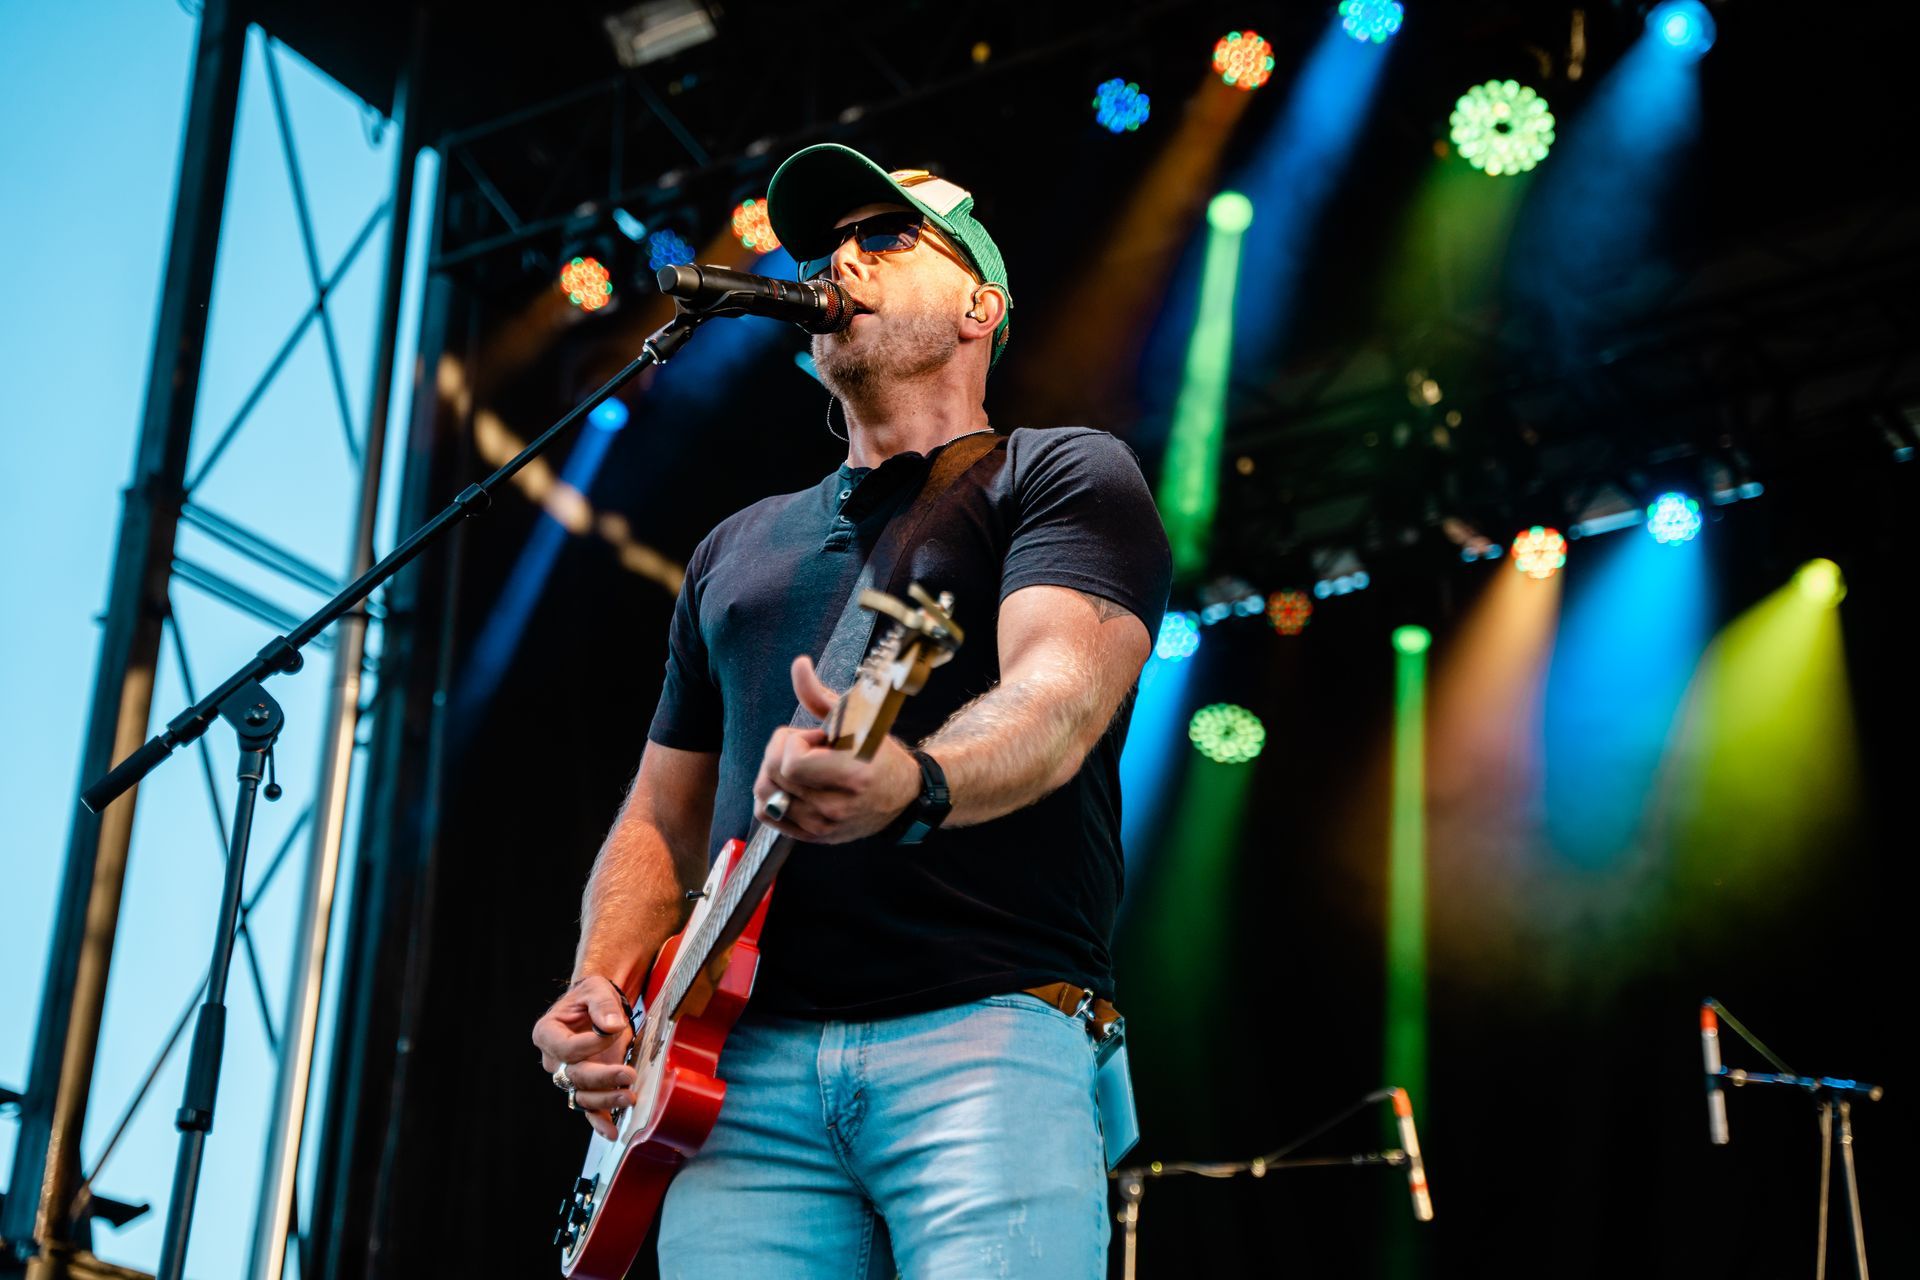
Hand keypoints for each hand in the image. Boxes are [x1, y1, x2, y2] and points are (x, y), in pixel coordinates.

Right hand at [532, 976, 636, 1140]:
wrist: (596, 1006)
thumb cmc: (591, 997)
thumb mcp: (596, 991)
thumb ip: (603, 1006)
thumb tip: (611, 1026)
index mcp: (548, 1034)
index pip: (567, 1048)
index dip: (591, 1044)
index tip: (616, 1030)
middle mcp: (553, 1060)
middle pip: (574, 1076)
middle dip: (602, 1078)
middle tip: (628, 1075)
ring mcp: (568, 1076)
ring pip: (582, 1095)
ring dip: (606, 1099)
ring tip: (630, 1097)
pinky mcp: (585, 1086)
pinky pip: (589, 1107)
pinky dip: (599, 1121)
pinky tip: (612, 1131)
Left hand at [751, 655, 919, 843]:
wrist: (904, 796)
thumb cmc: (879, 754)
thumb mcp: (855, 718)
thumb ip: (819, 694)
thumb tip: (798, 663)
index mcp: (853, 774)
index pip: (792, 763)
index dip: (793, 742)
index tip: (815, 737)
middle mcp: (836, 806)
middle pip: (773, 776)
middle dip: (781, 752)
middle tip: (806, 748)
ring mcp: (824, 826)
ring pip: (765, 795)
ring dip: (775, 772)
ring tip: (801, 766)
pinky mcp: (815, 837)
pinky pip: (768, 815)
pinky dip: (769, 795)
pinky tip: (789, 783)